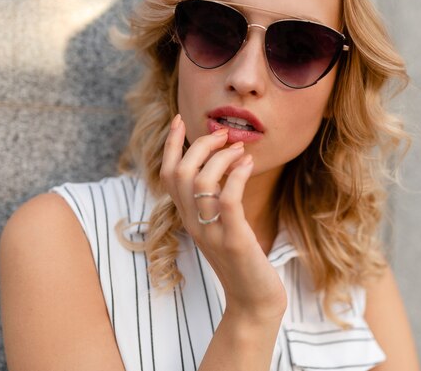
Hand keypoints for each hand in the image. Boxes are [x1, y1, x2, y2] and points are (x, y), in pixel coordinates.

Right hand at [160, 114, 286, 320]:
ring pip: (200, 181)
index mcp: (187, 218)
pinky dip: (236, 175)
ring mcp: (211, 232)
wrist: (253, 300)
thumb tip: (222, 166)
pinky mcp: (234, 239)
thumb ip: (214, 201)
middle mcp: (192, 223)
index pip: (167, 175)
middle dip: (200, 144)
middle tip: (224, 134)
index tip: (179, 119)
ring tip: (239, 149)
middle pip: (180, 172)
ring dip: (221, 157)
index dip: (170, 145)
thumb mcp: (220, 227)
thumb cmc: (242, 261)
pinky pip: (227, 199)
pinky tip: (247, 164)